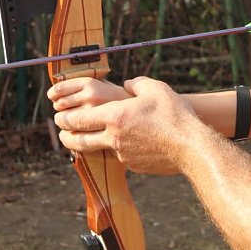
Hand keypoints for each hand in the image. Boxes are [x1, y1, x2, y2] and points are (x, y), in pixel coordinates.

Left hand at [52, 77, 200, 174]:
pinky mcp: (134, 166)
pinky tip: (127, 143)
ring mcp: (123, 154)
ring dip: (89, 144)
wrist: (191, 147)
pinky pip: (121, 156)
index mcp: (114, 116)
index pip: (78, 119)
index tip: (58, 116)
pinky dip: (118, 149)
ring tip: (87, 138)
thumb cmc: (175, 116)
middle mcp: (114, 137)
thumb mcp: (156, 89)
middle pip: (79, 141)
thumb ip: (137, 84)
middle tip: (62, 131)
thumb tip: (128, 84)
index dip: (64, 118)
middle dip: (66, 136)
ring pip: (99, 149)